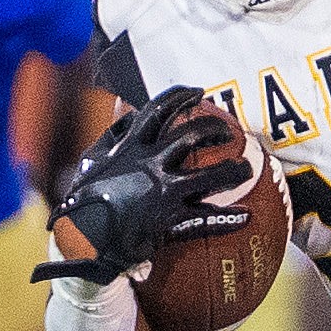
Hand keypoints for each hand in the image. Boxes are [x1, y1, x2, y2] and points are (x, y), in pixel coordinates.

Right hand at [39, 85, 253, 285]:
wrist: (83, 238)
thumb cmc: (84, 198)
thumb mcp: (93, 158)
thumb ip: (113, 131)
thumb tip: (128, 107)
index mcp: (132, 147)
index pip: (159, 110)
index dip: (181, 97)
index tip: (198, 92)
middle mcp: (152, 164)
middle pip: (192, 136)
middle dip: (214, 130)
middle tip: (227, 133)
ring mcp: (165, 192)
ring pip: (209, 177)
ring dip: (233, 171)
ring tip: (247, 168)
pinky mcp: (171, 220)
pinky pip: (205, 219)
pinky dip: (228, 219)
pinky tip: (246, 217)